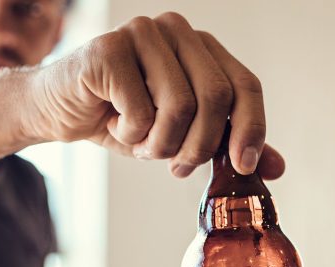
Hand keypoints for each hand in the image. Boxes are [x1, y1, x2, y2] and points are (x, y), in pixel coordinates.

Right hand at [23, 12, 284, 179]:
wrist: (60, 111)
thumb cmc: (124, 119)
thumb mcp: (182, 136)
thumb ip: (226, 144)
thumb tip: (274, 168)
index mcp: (201, 47)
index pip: (245, 84)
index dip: (252, 128)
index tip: (244, 166)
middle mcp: (177, 31)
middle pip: (217, 96)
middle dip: (199, 146)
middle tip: (178, 166)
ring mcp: (143, 33)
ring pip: (180, 106)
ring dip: (160, 144)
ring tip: (142, 143)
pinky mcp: (110, 49)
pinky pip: (141, 111)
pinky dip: (130, 135)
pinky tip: (115, 123)